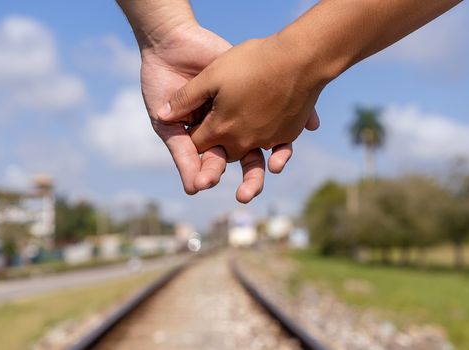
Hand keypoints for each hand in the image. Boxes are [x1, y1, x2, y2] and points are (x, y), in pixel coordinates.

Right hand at [142, 25, 309, 201]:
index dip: (213, 172)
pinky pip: (283, 109)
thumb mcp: (166, 120)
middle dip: (249, 178)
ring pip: (269, 139)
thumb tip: (192, 188)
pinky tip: (306, 126)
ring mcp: (247, 110)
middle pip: (246, 158)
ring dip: (276, 156)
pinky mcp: (260, 91)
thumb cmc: (162, 83)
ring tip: (276, 167)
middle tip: (247, 194)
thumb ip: (181, 152)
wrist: (173, 43)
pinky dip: (297, 119)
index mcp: (209, 139)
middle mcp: (231, 128)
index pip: (216, 162)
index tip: (209, 182)